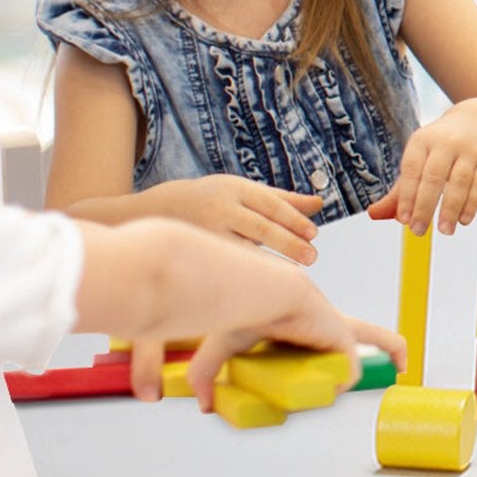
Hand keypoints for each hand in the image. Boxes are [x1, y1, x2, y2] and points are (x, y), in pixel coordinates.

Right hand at [158, 175, 326, 264]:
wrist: (155, 211)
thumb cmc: (213, 200)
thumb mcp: (244, 192)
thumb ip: (282, 200)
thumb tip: (321, 204)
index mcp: (235, 189)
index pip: (270, 204)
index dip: (293, 219)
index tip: (314, 234)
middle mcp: (221, 209)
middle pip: (260, 226)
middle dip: (287, 242)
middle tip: (312, 257)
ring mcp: (206, 232)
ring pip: (243, 250)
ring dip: (270, 264)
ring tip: (293, 277)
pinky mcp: (197, 253)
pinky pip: (226, 266)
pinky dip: (246, 275)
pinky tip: (264, 287)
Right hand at [183, 290, 406, 409]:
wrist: (257, 290)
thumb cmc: (243, 306)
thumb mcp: (224, 345)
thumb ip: (209, 373)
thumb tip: (204, 406)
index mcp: (310, 324)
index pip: (340, 329)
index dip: (347, 342)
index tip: (352, 352)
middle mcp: (330, 325)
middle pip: (376, 335)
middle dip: (390, 348)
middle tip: (401, 366)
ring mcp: (337, 330)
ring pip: (361, 357)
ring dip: (355, 373)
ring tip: (321, 383)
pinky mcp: (340, 337)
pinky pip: (349, 370)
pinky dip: (341, 381)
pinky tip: (325, 386)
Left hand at [373, 105, 476, 234]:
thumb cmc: (439, 150)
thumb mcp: (418, 161)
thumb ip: (398, 191)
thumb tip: (373, 214)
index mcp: (422, 141)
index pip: (411, 170)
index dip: (406, 196)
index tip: (403, 220)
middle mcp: (445, 142)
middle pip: (434, 176)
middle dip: (425, 205)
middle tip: (418, 231)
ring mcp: (469, 150)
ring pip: (459, 181)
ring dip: (451, 208)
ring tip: (444, 230)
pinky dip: (472, 204)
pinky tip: (463, 220)